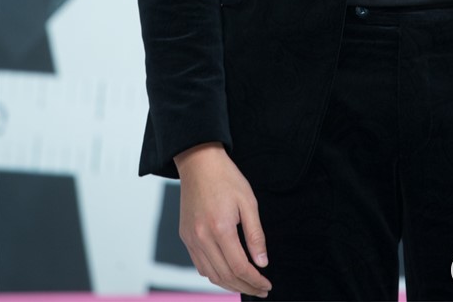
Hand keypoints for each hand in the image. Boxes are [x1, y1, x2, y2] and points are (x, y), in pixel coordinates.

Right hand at [175, 142, 271, 296]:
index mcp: (220, 228)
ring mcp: (191, 239)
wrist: (198, 162)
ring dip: (229, 284)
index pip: (239, 267)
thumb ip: (255, 235)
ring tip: (247, 284)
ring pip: (211, 275)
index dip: (254, 280)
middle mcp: (202, 238)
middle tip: (261, 289)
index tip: (267, 285)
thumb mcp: (248, 202)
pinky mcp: (185, 236)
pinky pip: (200, 265)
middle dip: (245, 286)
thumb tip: (262, 262)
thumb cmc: (226, 178)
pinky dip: (214, 274)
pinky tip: (227, 273)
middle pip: (225, 275)